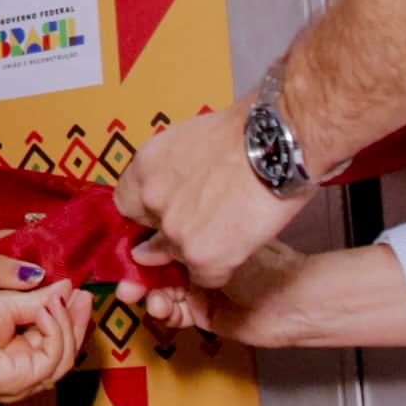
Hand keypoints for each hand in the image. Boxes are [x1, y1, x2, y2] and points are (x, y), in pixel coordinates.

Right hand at [113, 241, 305, 344]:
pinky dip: (165, 311)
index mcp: (200, 227)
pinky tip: (161, 308)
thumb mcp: (215, 245)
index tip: (119, 253)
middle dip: (137, 274)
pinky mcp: (204, 311)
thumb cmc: (265, 256)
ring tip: (146, 297)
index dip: (137, 244)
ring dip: (149, 293)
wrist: (294, 297)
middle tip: (125, 283)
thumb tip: (141, 249)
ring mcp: (198, 282)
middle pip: (154, 263)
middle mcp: (196, 253)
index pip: (158, 234)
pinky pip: (175, 311)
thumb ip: (174, 248)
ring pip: (161, 288)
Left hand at [115, 109, 306, 288]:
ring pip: (180, 256)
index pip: (126, 206)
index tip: (166, 213)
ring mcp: (175, 231)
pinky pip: (207, 276)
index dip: (149, 213)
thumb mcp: (189, 137)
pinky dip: (225, 266)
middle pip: (153, 234)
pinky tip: (243, 242)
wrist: (278, 141)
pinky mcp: (203, 256)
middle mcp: (153, 200)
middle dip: (176, 231)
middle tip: (207, 220)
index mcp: (145, 167)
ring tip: (232, 226)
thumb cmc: (247, 130)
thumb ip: (171, 169)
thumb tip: (170, 191)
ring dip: (202, 249)